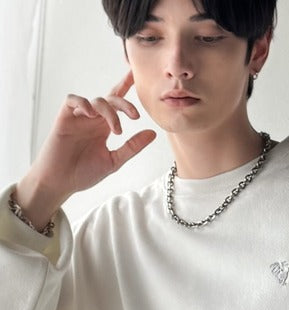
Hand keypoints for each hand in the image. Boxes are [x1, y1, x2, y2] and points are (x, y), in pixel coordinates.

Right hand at [16, 71, 155, 228]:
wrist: (60, 182)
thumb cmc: (84, 173)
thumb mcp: (114, 161)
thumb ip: (132, 147)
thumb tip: (153, 133)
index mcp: (104, 127)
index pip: (117, 102)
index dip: (125, 86)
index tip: (136, 74)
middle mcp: (92, 119)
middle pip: (111, 99)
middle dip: (125, 104)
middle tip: (135, 116)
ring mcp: (78, 117)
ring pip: (97, 100)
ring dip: (109, 111)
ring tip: (116, 130)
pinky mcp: (64, 118)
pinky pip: (73, 100)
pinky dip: (83, 103)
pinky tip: (91, 113)